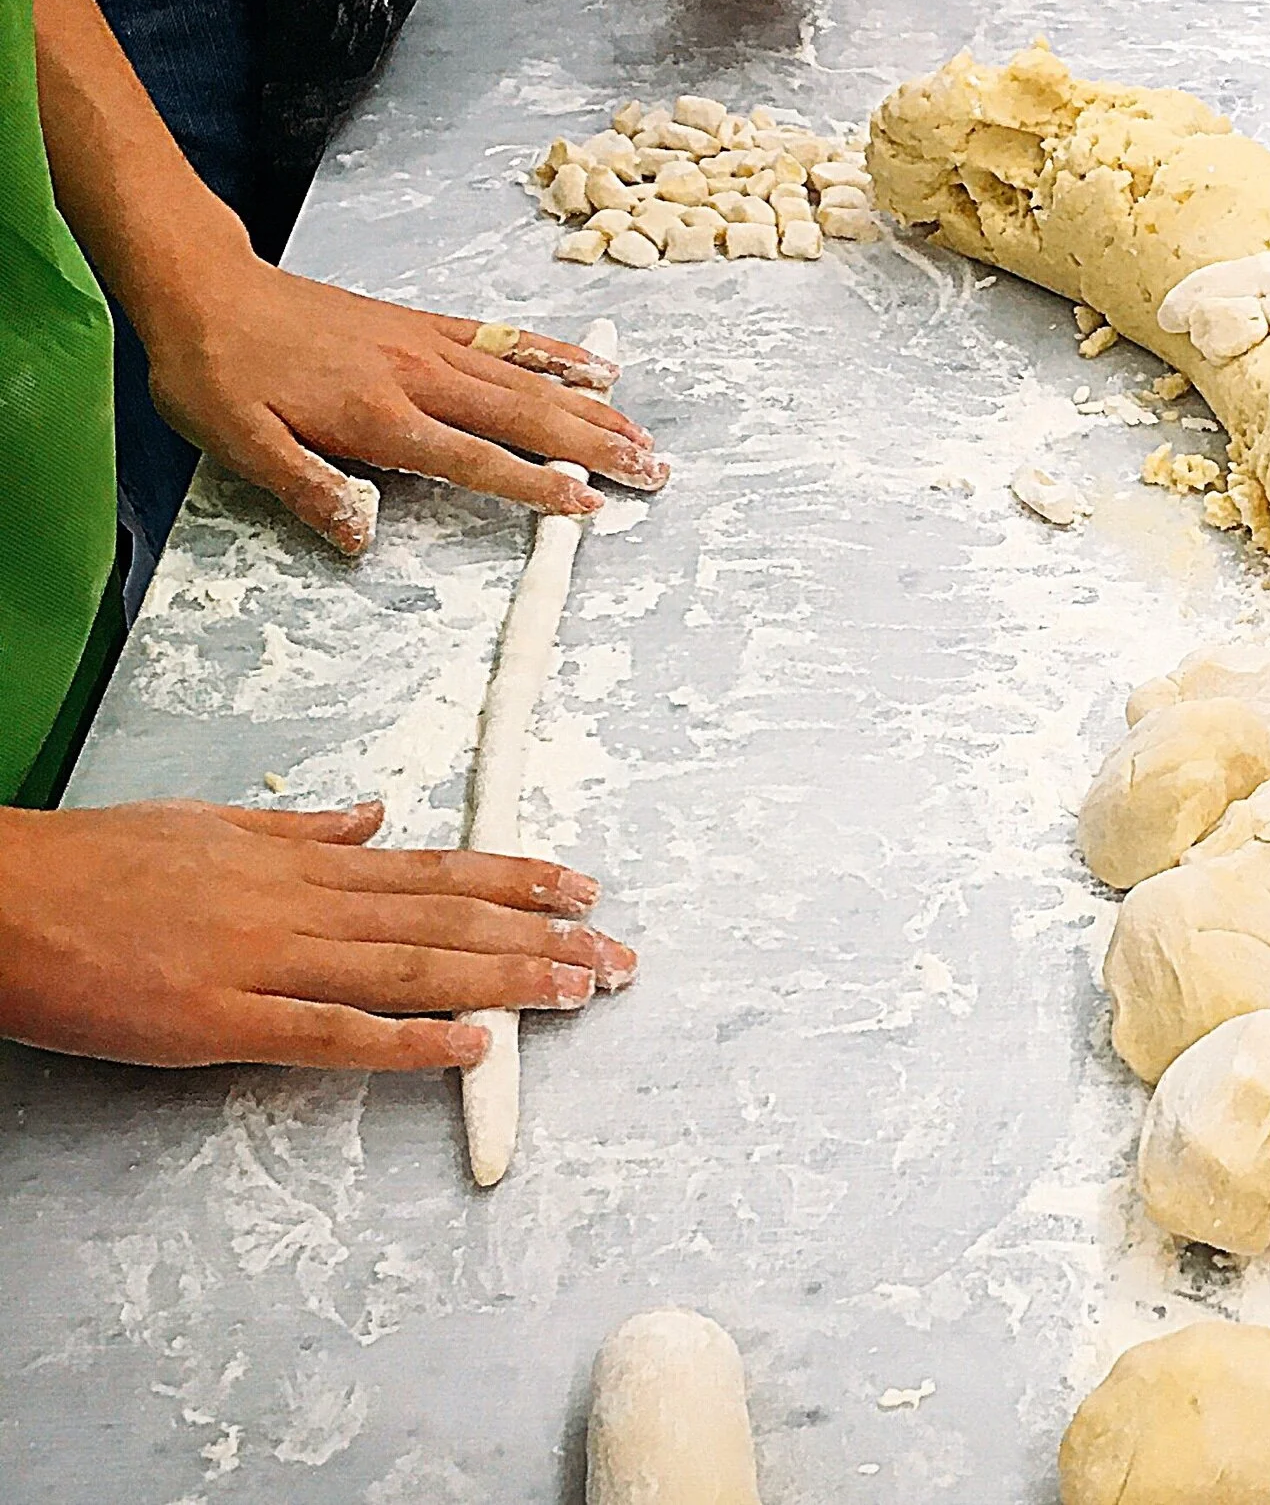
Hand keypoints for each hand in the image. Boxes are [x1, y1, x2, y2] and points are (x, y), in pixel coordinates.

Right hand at [0, 798, 632, 1068]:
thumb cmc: (95, 862)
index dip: (516, 877)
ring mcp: (261, 960)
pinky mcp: (216, 1022)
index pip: (435, 866)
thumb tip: (372, 816)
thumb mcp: (209, 823)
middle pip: (443, 916)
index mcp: (299, 859)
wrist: (1, 897)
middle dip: (540, 935)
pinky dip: (407, 1038)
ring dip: (503, 979)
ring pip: (409, 967)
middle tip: (617, 955)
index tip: (582, 888)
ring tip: (578, 988)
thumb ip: (299, 828)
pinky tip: (470, 1044)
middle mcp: (299, 902)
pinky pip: (329, 1031)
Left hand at [129, 244, 668, 553]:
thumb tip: (365, 537)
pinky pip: (505, 340)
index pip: (473, 459)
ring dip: (592, 410)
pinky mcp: (425, 324)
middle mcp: (417, 376)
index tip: (588, 507)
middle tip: (653, 473)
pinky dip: (556, 354)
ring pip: (528, 381)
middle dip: (595, 448)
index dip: (534, 486)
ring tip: (643, 435)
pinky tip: (596, 368)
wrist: (206, 289)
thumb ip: (308, 489)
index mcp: (376, 414)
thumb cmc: (216, 373)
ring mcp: (428, 344)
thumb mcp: (239, 445)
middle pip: (524, 417)